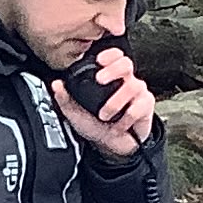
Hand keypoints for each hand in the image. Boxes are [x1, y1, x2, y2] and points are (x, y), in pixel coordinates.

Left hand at [51, 46, 154, 160]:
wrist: (110, 147)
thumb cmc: (95, 126)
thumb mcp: (75, 113)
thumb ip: (65, 99)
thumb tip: (56, 84)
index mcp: (110, 78)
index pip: (114, 57)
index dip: (109, 55)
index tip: (98, 60)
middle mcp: (125, 82)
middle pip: (126, 63)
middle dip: (113, 70)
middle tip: (100, 80)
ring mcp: (137, 93)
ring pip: (132, 86)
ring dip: (115, 102)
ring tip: (105, 115)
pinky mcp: (146, 107)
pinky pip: (140, 106)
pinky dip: (127, 118)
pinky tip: (119, 125)